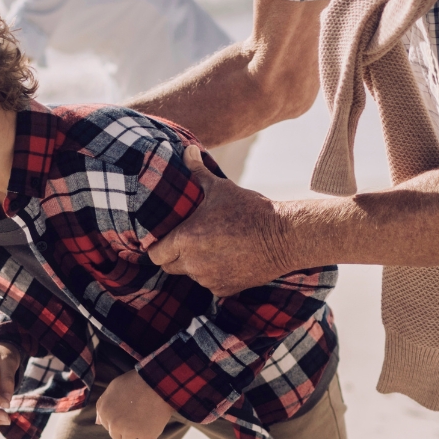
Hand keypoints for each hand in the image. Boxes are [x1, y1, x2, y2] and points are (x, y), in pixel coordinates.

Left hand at [94, 370, 173, 438]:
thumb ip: (103, 405)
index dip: (120, 420)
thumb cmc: (137, 381)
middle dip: (127, 430)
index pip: (108, 426)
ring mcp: (129, 431)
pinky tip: (153, 429)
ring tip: (146, 424)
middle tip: (139, 417)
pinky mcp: (145, 436)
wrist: (157, 381)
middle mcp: (113, 423)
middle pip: (118, 437)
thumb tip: (97, 423)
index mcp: (104, 410)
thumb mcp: (114, 387)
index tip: (129, 412)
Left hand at [148, 145, 291, 294]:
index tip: (164, 237)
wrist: (284, 237)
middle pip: (168, 266)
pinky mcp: (226, 289)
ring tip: (211, 246)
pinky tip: (227, 258)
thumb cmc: (250, 209)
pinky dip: (214, 274)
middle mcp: (194, 263)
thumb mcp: (221, 187)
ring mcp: (210, 279)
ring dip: (195, 264)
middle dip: (173, 255)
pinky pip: (210, 284)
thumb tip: (188, 149)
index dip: (156, 246)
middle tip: (186, 239)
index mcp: (186, 239)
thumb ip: (198, 171)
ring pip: (190, 275)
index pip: (155, 254)